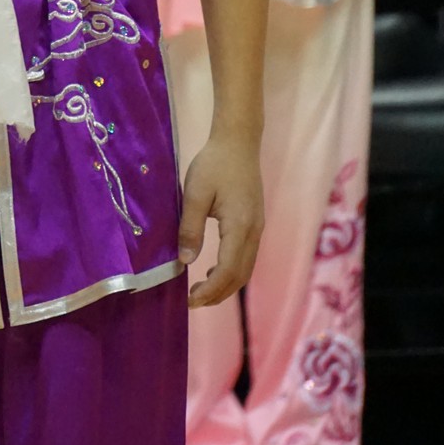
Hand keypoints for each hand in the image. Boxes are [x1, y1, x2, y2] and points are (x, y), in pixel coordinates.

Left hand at [178, 129, 263, 307]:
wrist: (238, 142)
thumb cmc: (214, 164)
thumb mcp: (195, 193)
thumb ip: (190, 228)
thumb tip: (185, 261)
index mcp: (240, 226)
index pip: (228, 271)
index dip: (210, 291)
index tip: (190, 301)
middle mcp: (254, 232)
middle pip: (240, 276)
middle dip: (218, 295)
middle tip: (193, 302)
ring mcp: (258, 228)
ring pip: (246, 269)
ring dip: (226, 285)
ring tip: (201, 291)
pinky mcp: (255, 223)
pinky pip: (247, 257)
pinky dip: (232, 271)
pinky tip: (214, 270)